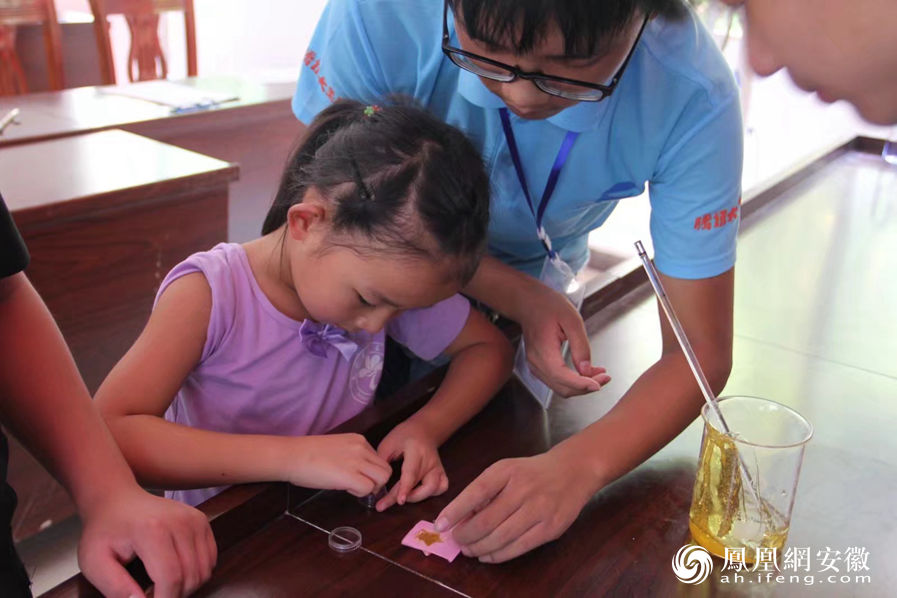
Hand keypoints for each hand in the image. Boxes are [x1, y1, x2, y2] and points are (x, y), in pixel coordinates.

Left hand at [77, 487, 215, 597]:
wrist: (117, 498)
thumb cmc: (104, 530)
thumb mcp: (95, 563)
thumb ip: (116, 588)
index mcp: (152, 530)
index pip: (170, 578)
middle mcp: (180, 522)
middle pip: (190, 577)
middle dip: (173, 596)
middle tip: (151, 595)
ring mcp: (195, 519)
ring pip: (204, 571)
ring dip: (186, 587)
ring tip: (162, 585)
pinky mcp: (202, 521)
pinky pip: (210, 559)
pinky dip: (195, 573)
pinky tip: (175, 572)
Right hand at [288, 433, 391, 496]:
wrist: (292, 455)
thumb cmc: (308, 454)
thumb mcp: (337, 447)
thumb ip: (352, 456)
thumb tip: (360, 471)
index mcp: (359, 440)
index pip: (379, 459)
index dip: (370, 472)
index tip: (356, 475)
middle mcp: (361, 448)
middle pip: (386, 469)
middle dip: (377, 482)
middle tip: (360, 486)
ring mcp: (357, 461)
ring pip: (382, 479)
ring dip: (371, 488)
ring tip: (353, 488)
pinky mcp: (349, 475)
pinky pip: (368, 489)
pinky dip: (360, 493)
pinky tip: (346, 489)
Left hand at [374, 420, 448, 510]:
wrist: (423, 429)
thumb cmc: (403, 436)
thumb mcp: (388, 443)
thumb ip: (382, 462)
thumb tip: (376, 484)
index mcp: (416, 450)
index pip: (412, 473)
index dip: (405, 488)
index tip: (399, 501)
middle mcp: (430, 460)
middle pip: (422, 484)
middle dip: (405, 497)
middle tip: (385, 503)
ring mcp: (438, 467)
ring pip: (435, 488)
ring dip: (418, 497)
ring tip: (402, 498)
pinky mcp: (442, 472)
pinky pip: (441, 488)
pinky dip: (431, 494)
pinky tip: (418, 494)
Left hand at [434, 450, 598, 563]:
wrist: (572, 471)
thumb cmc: (530, 472)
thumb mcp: (505, 470)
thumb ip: (484, 490)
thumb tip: (460, 518)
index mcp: (507, 471)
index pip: (475, 492)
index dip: (455, 511)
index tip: (440, 525)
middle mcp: (523, 489)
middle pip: (486, 521)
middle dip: (466, 536)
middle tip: (457, 541)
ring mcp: (539, 510)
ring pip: (501, 538)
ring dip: (479, 548)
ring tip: (470, 550)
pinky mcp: (550, 528)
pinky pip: (519, 548)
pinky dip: (498, 555)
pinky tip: (488, 555)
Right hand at [519, 283, 610, 396]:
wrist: (528, 302)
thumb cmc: (548, 306)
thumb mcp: (572, 319)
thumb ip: (580, 345)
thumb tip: (586, 369)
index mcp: (543, 350)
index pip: (562, 377)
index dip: (582, 385)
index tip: (600, 384)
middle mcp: (536, 362)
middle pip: (563, 388)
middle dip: (586, 387)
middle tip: (605, 377)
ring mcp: (535, 365)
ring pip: (560, 387)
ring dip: (581, 386)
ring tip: (599, 374)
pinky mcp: (539, 366)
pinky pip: (557, 381)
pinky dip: (573, 381)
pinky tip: (586, 373)